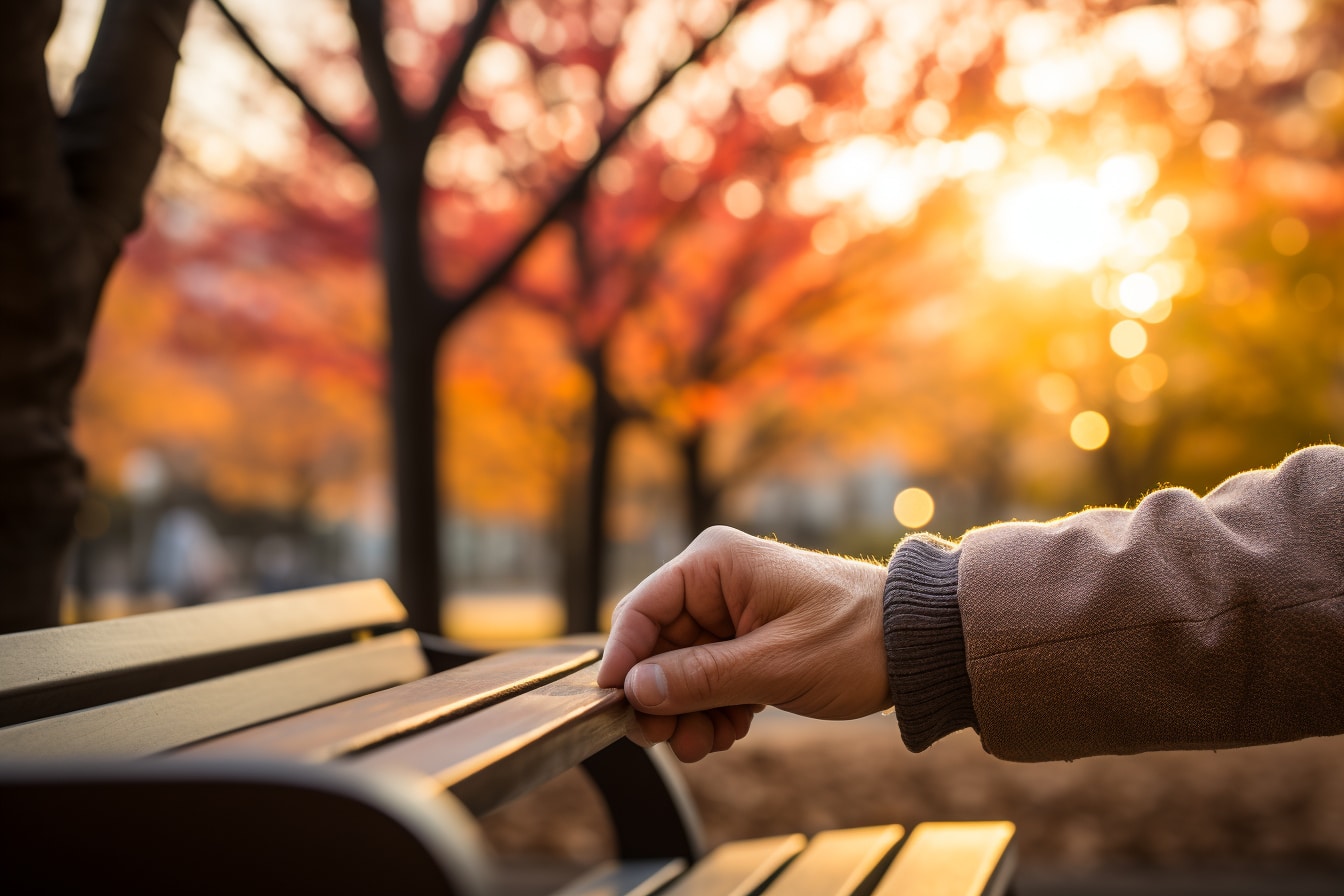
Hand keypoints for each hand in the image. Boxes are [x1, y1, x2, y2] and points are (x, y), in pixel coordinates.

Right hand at [597, 526, 889, 761]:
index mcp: (715, 563)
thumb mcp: (774, 666)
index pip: (641, 610)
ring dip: (688, 712)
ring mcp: (731, 612)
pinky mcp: (747, 641)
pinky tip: (731, 730)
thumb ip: (699, 679)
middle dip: (662, 699)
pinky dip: (712, 709)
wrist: (917, 647)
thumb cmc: (855, 639)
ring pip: (680, 670)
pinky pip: (708, 679)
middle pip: (656, 646)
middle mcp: (715, 582)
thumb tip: (635, 692)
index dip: (622, 662)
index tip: (616, 710)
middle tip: (670, 741)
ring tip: (709, 742)